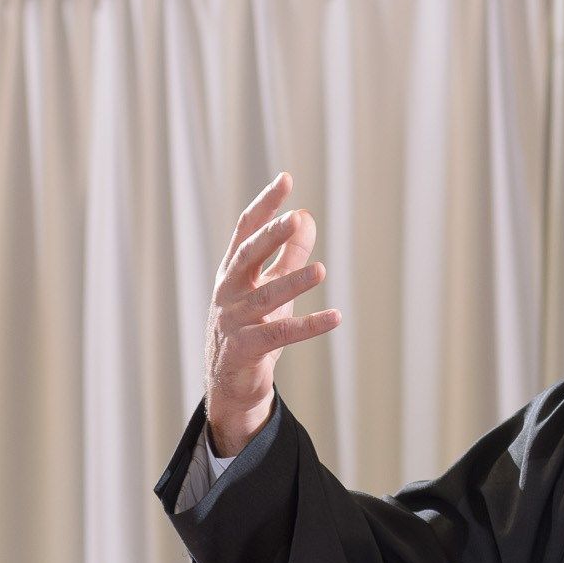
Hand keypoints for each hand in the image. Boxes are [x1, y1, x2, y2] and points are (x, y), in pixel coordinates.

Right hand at [204, 172, 341, 455]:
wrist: (230, 383)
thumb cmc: (253, 325)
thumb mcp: (271, 286)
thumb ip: (288, 254)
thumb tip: (306, 217)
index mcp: (232, 271)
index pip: (245, 230)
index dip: (265, 205)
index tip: (286, 180)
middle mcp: (228, 291)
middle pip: (248, 257)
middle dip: (271, 237)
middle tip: (296, 218)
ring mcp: (232, 321)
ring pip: (265, 297)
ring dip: (293, 282)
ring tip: (322, 270)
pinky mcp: (244, 350)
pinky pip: (279, 335)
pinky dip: (308, 326)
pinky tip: (335, 317)